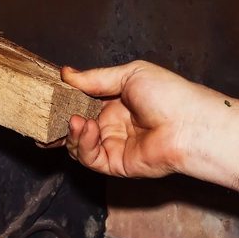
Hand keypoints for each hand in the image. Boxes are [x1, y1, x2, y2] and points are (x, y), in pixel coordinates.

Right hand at [60, 61, 215, 177]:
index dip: (66, 100)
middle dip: (61, 120)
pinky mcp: (116, 164)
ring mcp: (114, 145)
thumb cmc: (169, 95)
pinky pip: (90, 158)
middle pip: (77, 125)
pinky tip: (87, 129)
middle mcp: (113, 125)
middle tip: (49, 112)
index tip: (51, 93)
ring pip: (79, 144)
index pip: (83, 103)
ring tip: (76, 120)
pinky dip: (83, 144)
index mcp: (117, 102)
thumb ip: (95, 78)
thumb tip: (66, 73)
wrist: (189, 124)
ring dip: (73, 132)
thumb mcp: (130, 75)